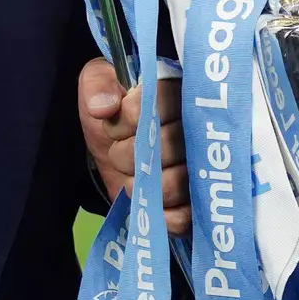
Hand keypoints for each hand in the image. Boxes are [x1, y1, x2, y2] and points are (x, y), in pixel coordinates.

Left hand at [73, 58, 186, 235]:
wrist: (117, 145)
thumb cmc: (114, 107)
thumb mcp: (98, 83)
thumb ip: (98, 86)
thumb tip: (104, 108)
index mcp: (177, 92)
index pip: (163, 101)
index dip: (133, 118)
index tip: (116, 126)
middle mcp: (196, 128)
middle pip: (168, 146)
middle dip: (132, 155)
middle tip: (119, 154)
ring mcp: (200, 167)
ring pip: (178, 181)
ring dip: (144, 185)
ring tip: (131, 179)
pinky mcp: (195, 203)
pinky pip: (185, 216)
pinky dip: (163, 216)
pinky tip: (149, 206)